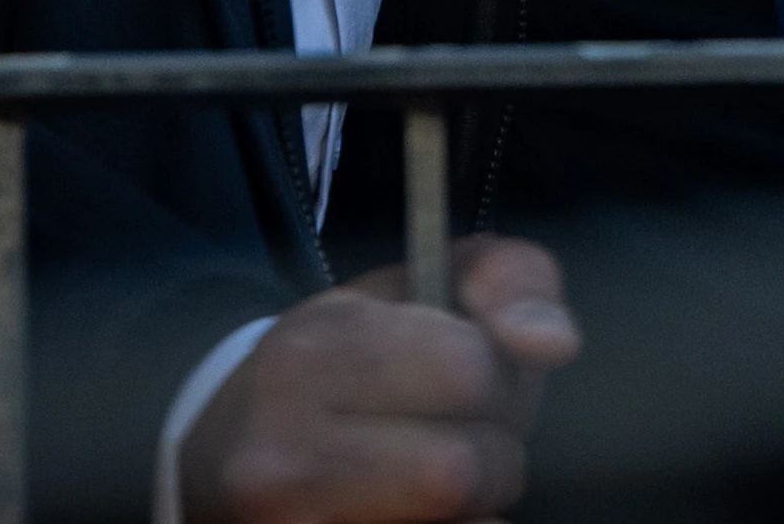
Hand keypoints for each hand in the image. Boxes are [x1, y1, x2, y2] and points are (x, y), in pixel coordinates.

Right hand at [181, 243, 581, 523]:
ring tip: (435, 478)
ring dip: (473, 508)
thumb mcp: (430, 283)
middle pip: (461, 470)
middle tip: (456, 437)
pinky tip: (420, 511)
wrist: (229, 442)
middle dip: (491, 454)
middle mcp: (280, 450)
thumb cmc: (356, 355)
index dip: (493, 378)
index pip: (465, 371)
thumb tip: (554, 344)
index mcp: (313, 350)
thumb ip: (513, 282)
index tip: (467, 376)